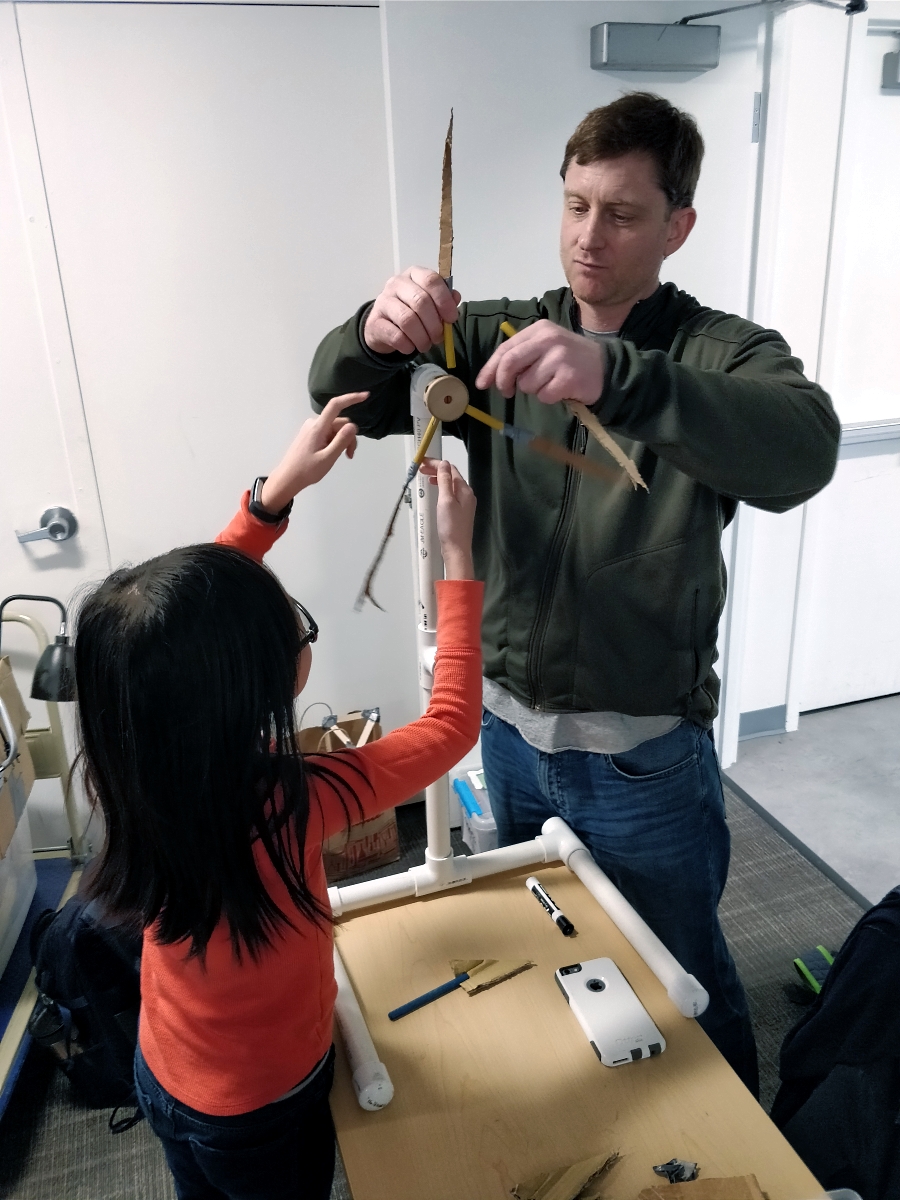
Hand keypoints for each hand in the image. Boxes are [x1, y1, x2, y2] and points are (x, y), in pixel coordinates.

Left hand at [259, 393, 364, 511]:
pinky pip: (329, 433)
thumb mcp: (328, 458)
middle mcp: (314, 423)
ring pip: (336, 429)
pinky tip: (332, 454)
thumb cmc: (307, 471)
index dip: (351, 398)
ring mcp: (312, 428)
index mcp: (318, 427)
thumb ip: (341, 441)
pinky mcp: (311, 434)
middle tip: (349, 455)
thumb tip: (353, 426)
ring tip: (340, 457)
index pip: (336, 406)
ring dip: (342, 441)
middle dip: (349, 436)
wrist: (287, 478)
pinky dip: (335, 442)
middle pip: (340, 422)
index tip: (366, 396)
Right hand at [364, 267, 460, 355]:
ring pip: (408, 320)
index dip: (444, 300)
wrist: (384, 327)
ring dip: (422, 338)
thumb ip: (444, 300)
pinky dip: (408, 345)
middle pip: (420, 301)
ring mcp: (383, 301)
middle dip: (434, 324)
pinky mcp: (375, 322)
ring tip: (425, 345)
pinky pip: (396, 336)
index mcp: (414, 274)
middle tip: (439, 338)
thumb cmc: (411, 311)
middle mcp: (396, 283)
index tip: (451, 318)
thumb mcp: (430, 303)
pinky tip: (410, 347)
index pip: (431, 280)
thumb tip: (455, 298)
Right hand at [420, 459, 475, 580]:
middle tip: (421, 468)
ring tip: (425, 477)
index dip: (436, 463)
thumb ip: (445, 481)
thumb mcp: (445, 500)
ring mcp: (464, 503)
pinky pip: (450, 493)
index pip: (451, 469)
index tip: (422, 462)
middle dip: (436, 469)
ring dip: (438, 478)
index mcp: (465, 490)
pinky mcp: (460, 511)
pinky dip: (441, 488)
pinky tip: (434, 491)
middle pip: (451, 475)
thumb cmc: (450, 526)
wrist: (456, 549)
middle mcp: (467, 494)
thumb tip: (444, 464)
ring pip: (450, 484)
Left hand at [474, 320, 605, 404]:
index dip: (490, 368)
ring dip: (534, 391)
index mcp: (539, 329)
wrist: (606, 368)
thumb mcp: (546, 347)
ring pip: (526, 384)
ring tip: (551, 383)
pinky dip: (549, 398)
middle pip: (510, 364)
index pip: (505, 349)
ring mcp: (559, 358)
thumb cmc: (570, 359)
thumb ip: (521, 356)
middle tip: (507, 392)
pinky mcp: (568, 378)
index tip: (482, 383)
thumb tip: (492, 376)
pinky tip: (562, 389)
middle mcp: (548, 340)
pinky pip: (544, 396)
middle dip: (503, 382)